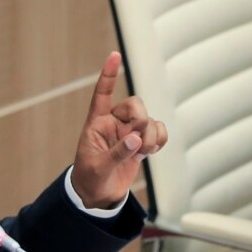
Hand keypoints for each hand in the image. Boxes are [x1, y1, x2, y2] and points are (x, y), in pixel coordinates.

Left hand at [71, 51, 167, 207]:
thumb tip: (136, 138)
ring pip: (149, 120)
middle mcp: (114, 123)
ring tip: (143, 152)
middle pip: (135, 105)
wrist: (99, 195)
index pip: (102, 94)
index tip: (114, 55)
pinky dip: (160, 139)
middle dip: (141, 120)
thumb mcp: (98, 167)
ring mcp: (129, 132)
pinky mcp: (142, 143)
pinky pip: (159, 131)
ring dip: (152, 135)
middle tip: (138, 141)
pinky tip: (151, 151)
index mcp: (96, 123)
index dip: (108, 75)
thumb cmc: (90, 179)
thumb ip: (117, 152)